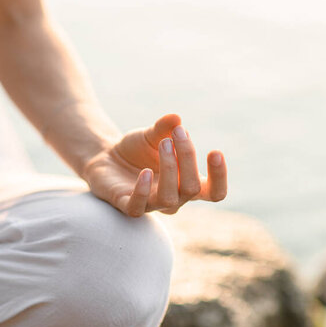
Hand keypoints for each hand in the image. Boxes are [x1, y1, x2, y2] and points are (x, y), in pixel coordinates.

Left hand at [82, 113, 226, 216]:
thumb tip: (176, 118)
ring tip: (164, 143)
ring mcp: (151, 204)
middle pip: (192, 188)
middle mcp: (174, 198)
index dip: (219, 178)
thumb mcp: (152, 134)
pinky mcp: (127, 205)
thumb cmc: (137, 150)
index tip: (215, 152)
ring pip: (169, 198)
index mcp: (186, 183)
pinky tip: (144, 172)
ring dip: (169, 168)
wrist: (106, 157)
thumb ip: (165, 128)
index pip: (214, 192)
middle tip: (178, 133)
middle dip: (188, 158)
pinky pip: (138, 207)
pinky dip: (142, 191)